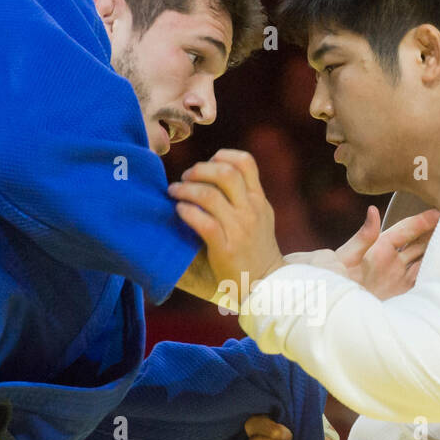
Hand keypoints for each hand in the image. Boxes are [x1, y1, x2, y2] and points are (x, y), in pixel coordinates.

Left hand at [168, 149, 284, 294]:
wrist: (265, 284)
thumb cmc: (255, 251)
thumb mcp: (260, 218)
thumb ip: (244, 198)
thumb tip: (212, 177)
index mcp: (259, 200)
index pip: (245, 163)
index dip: (223, 155)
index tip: (208, 162)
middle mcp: (251, 210)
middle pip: (225, 173)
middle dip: (199, 169)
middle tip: (185, 176)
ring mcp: (240, 229)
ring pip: (209, 196)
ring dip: (185, 189)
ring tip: (174, 192)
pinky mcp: (226, 249)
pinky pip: (203, 222)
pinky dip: (187, 212)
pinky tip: (179, 211)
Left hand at [327, 205, 439, 298]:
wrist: (323, 304)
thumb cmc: (328, 277)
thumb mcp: (343, 257)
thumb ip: (362, 237)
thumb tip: (373, 211)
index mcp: (379, 247)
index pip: (405, 230)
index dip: (422, 221)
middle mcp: (391, 261)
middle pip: (419, 243)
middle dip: (437, 233)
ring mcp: (397, 278)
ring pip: (424, 261)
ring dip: (439, 254)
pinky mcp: (400, 295)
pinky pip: (421, 283)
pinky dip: (433, 277)